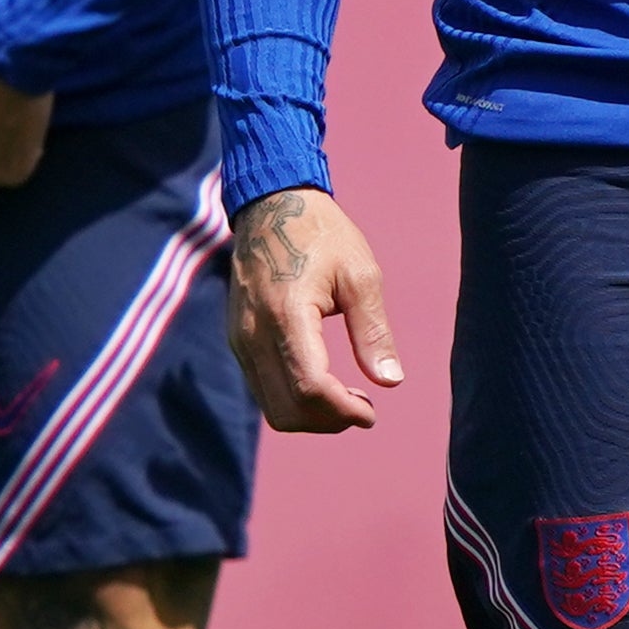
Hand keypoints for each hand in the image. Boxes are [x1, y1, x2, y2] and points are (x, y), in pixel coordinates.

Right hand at [227, 187, 403, 431]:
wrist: (272, 207)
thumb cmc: (323, 236)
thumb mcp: (360, 274)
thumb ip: (373, 331)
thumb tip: (391, 382)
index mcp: (287, 314)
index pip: (310, 387)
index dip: (342, 411)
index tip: (372, 412)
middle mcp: (254, 334)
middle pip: (287, 409)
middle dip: (329, 420)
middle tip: (364, 408)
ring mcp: (240, 340)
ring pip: (271, 407)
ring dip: (311, 416)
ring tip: (348, 399)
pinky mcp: (238, 341)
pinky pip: (263, 390)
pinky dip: (293, 401)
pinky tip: (324, 385)